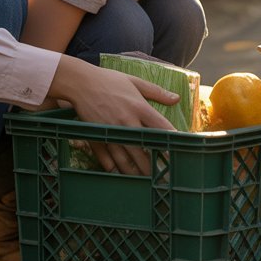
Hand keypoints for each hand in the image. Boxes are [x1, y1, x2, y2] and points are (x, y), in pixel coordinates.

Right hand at [48, 55, 177, 174]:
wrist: (81, 82)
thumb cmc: (110, 80)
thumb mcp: (135, 81)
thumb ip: (157, 92)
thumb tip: (177, 98)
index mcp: (139, 107)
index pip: (161, 127)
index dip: (171, 140)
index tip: (179, 151)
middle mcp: (127, 122)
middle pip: (144, 149)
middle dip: (153, 164)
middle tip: (162, 175)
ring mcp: (111, 132)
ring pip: (125, 158)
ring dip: (135, 171)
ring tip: (144, 180)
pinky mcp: (97, 137)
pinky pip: (106, 158)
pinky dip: (113, 168)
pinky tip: (120, 175)